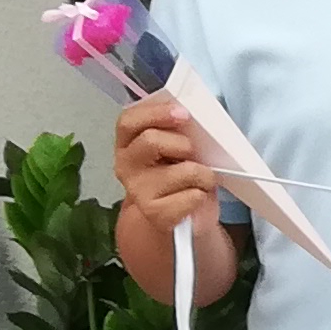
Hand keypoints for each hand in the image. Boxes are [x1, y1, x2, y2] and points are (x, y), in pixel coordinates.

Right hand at [114, 95, 221, 249]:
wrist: (180, 216)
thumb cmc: (180, 173)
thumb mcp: (177, 145)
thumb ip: (176, 128)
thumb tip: (191, 116)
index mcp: (127, 142)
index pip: (128, 120)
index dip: (156, 113)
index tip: (183, 114)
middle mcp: (126, 165)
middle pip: (151, 140)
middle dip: (183, 144)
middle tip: (193, 153)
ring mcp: (138, 190)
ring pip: (184, 170)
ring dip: (204, 173)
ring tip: (201, 179)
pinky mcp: (155, 213)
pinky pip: (192, 196)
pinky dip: (202, 195)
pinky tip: (196, 197)